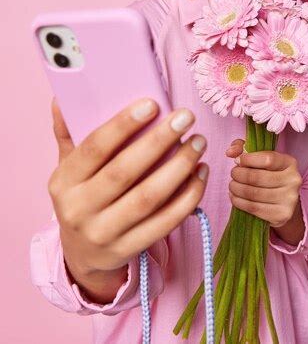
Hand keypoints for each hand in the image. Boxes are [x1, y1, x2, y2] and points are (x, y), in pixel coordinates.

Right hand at [48, 96, 208, 277]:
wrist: (81, 254)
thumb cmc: (81, 196)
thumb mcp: (67, 167)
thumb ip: (68, 133)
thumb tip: (62, 97)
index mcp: (63, 182)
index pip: (94, 148)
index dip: (122, 125)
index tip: (151, 104)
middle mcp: (79, 209)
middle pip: (124, 171)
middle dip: (159, 141)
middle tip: (185, 117)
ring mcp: (104, 233)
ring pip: (148, 198)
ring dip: (179, 167)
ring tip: (198, 142)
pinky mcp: (129, 250)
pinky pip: (165, 222)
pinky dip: (188, 197)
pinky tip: (200, 173)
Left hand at [225, 138, 301, 228]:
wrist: (282, 200)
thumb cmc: (268, 173)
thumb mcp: (259, 157)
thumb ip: (243, 148)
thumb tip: (230, 152)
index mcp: (289, 162)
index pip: (267, 159)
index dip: (248, 159)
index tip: (237, 161)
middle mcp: (293, 180)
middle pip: (257, 177)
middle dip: (238, 175)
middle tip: (233, 174)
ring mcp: (289, 199)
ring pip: (253, 193)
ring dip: (236, 189)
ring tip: (232, 186)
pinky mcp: (282, 215)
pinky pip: (254, 208)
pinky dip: (239, 202)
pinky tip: (235, 197)